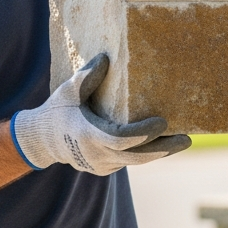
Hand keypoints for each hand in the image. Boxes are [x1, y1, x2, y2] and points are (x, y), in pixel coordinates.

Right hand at [11, 54, 190, 174]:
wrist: (41, 141)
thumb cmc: (56, 112)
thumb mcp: (68, 91)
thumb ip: (87, 76)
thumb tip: (106, 58)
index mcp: (90, 136)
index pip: (123, 139)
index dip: (144, 133)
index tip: (163, 122)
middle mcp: (98, 155)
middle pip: (138, 157)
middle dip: (164, 149)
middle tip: (187, 139)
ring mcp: (102, 165)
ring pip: (136, 161)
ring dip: (158, 151)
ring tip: (181, 139)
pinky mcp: (104, 169)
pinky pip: (129, 161)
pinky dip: (144, 152)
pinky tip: (161, 142)